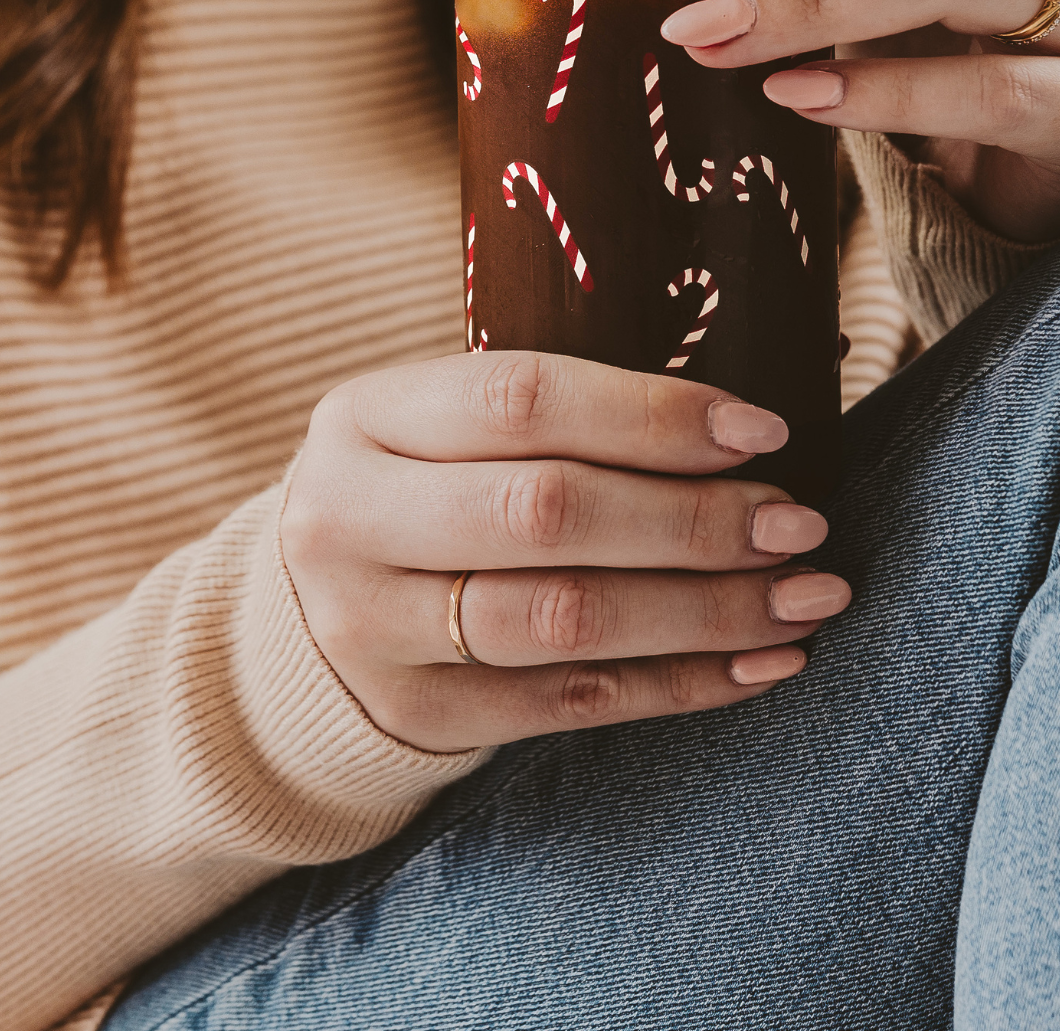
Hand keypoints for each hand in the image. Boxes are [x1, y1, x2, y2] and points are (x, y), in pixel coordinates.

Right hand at [281, 351, 849, 752]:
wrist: (306, 608)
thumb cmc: (419, 488)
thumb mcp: (439, 423)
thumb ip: (552, 415)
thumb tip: (740, 428)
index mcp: (365, 415)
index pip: (523, 398)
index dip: (653, 415)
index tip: (764, 431)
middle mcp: (352, 518)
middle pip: (547, 513)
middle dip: (693, 520)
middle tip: (798, 524)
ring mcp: (375, 626)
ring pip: (565, 620)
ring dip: (705, 610)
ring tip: (805, 598)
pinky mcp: (419, 713)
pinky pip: (572, 704)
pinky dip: (680, 684)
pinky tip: (760, 664)